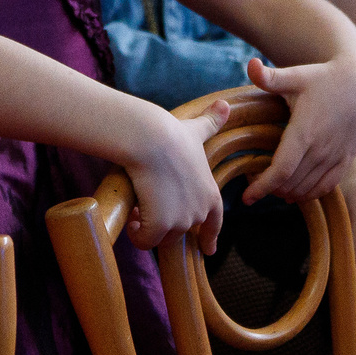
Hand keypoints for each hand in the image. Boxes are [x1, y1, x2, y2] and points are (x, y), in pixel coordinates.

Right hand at [126, 98, 233, 254]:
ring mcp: (182, 221)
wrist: (152, 141)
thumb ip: (211, 122)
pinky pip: (145, 241)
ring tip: (137, 208)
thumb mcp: (196, 130)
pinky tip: (131, 218)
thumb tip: (224, 104)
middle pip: (180, 231)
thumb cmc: (171, 134)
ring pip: (161, 237)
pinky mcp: (162, 226)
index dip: (210, 236)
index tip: (208, 250)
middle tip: (145, 206)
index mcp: (210, 194)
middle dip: (162, 223)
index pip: (215, 222)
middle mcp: (199, 211)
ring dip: (147, 227)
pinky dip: (137, 234)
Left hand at [241, 54, 355, 205]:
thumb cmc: (322, 77)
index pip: (280, 170)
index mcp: (304, 131)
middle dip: (269, 190)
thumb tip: (251, 64)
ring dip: (287, 193)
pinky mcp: (346, 159)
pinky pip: (326, 186)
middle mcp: (321, 148)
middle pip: (290, 183)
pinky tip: (294, 193)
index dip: (262, 187)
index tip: (246, 198)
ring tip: (271, 188)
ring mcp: (335, 156)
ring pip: (307, 188)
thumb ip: (270, 77)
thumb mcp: (295, 75)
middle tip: (253, 185)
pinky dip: (309, 194)